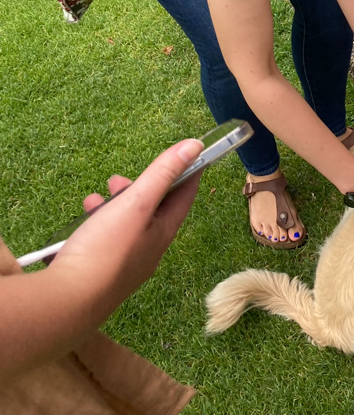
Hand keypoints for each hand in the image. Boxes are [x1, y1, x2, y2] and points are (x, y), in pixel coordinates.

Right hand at [50, 139, 203, 313]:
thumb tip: (194, 144)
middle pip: (151, 212)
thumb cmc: (105, 249)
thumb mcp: (136, 203)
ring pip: (125, 226)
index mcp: (162, 234)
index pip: (183, 198)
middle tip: (119, 179)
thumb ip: (163, 173)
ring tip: (96, 197)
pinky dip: (96, 224)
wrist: (66, 302)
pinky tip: (80, 221)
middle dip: (140, 190)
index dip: (187, 174)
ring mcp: (124, 265)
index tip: (186, 156)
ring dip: (113, 206)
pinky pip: (104, 241)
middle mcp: (148, 251)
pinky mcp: (100, 273)